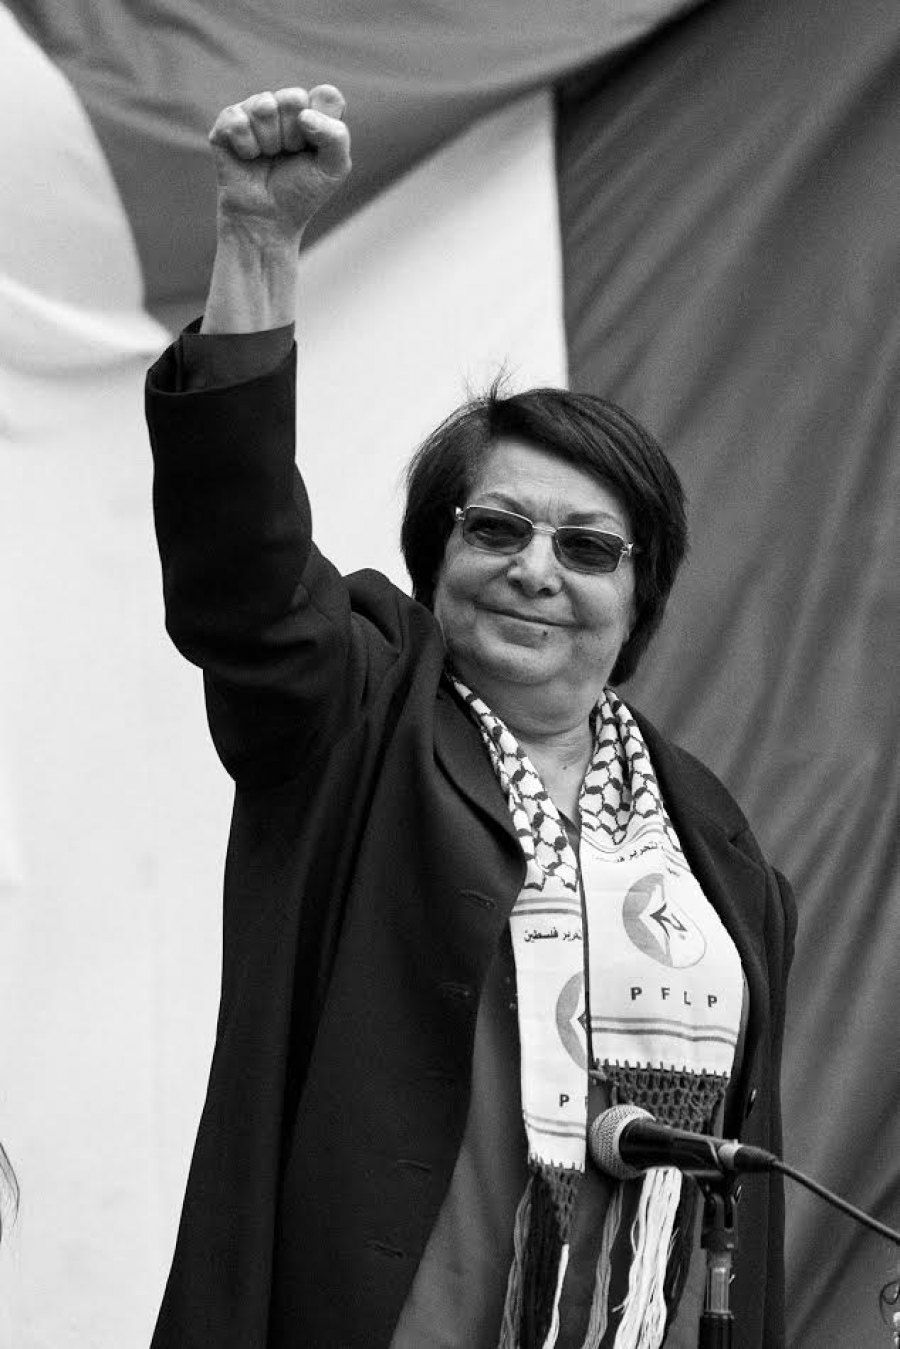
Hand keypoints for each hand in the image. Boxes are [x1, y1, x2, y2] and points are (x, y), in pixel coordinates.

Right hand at [208, 85, 350, 242]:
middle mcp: (283, 105)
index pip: (325, 94)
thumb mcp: (334, 169)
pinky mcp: (227, 122)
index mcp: (312, 111)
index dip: (322, 124)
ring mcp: (254, 110)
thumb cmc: (302, 192)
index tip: (315, 149)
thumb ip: (337, 137)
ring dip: (270, 142)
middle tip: (289, 155)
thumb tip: (303, 114)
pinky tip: (249, 158)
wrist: (269, 218)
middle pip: (293, 98)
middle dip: (294, 135)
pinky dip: (247, 147)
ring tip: (269, 158)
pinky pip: (238, 121)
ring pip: (264, 106)